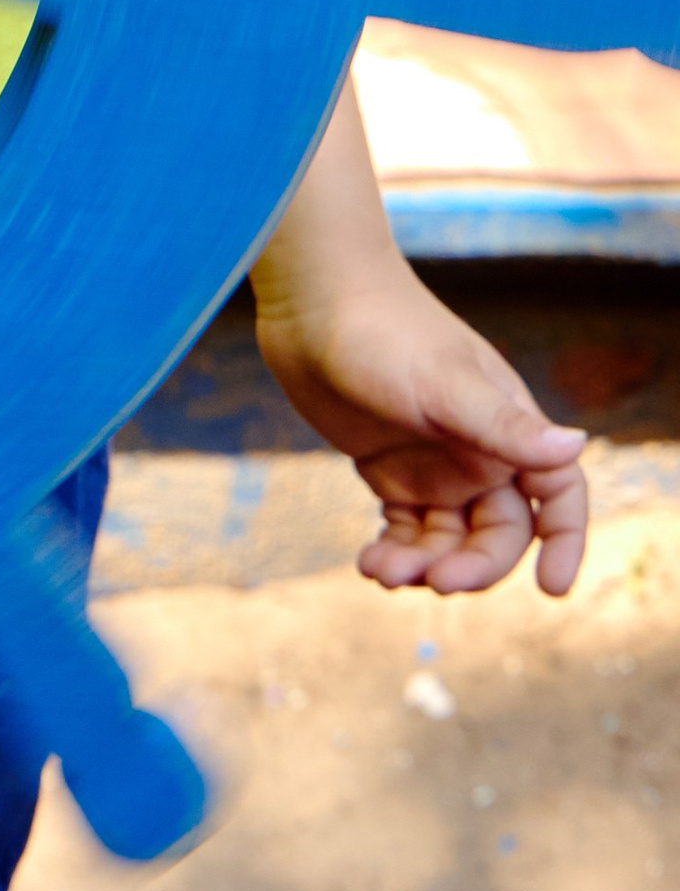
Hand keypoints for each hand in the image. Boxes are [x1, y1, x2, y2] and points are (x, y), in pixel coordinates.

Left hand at [257, 265, 587, 595]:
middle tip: (435, 581)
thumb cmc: (385, 330)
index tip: (552, 589)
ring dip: (426, 564)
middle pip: (499, 533)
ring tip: (384, 571)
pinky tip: (371, 562)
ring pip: (449, 538)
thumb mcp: (445, 383)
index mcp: (506, 427)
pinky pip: (406, 529)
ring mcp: (433, 463)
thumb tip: (577, 444)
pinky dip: (396, 552)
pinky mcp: (388, 469)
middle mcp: (478, 452)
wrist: (311, 301)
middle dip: (474, 564)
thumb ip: (504, 425)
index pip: (558, 495)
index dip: (566, 541)